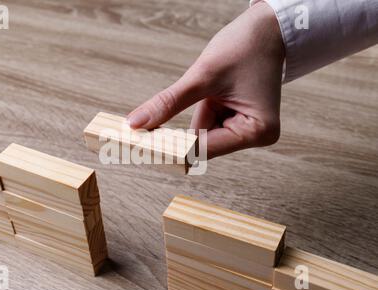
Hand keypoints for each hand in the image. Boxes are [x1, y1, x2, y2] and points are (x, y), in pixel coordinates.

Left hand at [127, 2, 284, 158]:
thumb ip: (168, 103)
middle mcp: (254, 136)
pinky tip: (208, 93)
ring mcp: (245, 129)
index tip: (140, 143)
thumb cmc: (245, 46)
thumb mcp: (203, 76)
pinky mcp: (237, 121)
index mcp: (257, 131)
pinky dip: (198, 111)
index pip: (204, 149)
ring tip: (203, 92)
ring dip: (191, 115)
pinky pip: (207, 124)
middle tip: (143, 128)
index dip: (171, 147)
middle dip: (177, 133)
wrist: (266, 29)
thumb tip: (135, 124)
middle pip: (202, 145)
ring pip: (201, 134)